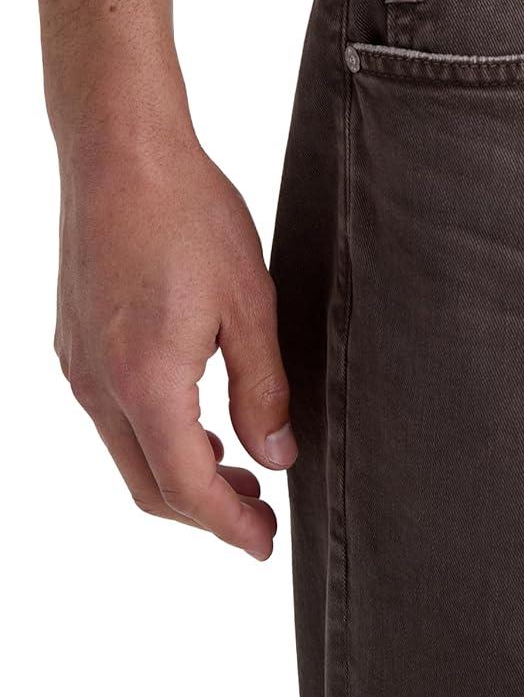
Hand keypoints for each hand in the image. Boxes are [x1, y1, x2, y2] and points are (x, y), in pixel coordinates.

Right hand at [54, 129, 296, 560]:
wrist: (121, 152)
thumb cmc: (189, 214)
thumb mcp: (251, 304)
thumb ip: (263, 390)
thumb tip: (276, 457)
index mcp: (146, 382)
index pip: (187, 487)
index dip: (230, 526)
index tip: (265, 545)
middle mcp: (99, 385)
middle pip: (149, 486)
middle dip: (206, 513)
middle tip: (260, 517)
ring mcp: (78, 365)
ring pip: (128, 453)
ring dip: (181, 474)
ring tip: (239, 470)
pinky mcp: (75, 342)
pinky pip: (113, 417)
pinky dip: (156, 438)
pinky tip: (197, 421)